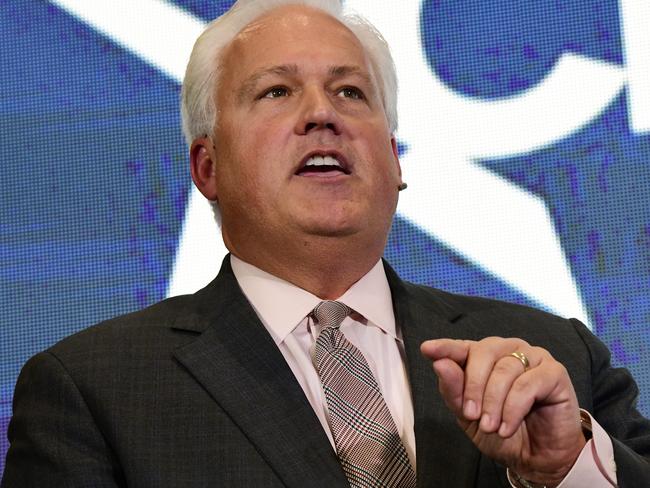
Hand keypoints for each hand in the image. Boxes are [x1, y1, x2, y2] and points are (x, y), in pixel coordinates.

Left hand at [420, 337, 585, 486]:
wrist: (537, 459)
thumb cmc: (502, 433)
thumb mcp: (469, 417)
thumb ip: (454, 390)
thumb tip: (440, 364)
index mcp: (485, 357)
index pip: (462, 346)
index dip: (445, 347)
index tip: (427, 349)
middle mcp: (508, 350)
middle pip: (483, 353)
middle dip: (473, 387)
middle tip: (472, 415)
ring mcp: (533, 357)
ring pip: (505, 370)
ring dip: (493, 403)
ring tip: (491, 427)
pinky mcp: (554, 372)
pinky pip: (527, 384)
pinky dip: (513, 408)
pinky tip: (507, 427)